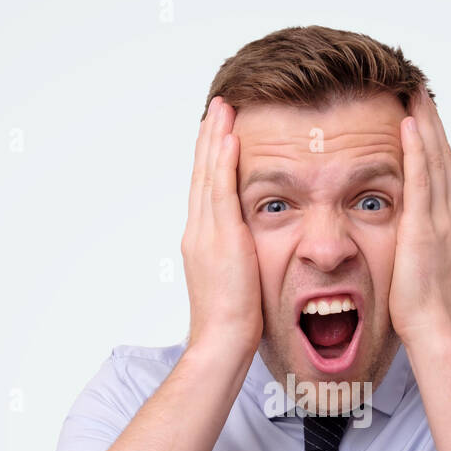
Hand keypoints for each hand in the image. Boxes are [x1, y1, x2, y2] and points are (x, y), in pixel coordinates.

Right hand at [181, 96, 262, 359]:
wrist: (222, 342)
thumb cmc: (233, 325)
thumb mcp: (237, 283)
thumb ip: (240, 261)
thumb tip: (252, 254)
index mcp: (202, 242)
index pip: (205, 190)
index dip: (210, 160)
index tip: (218, 134)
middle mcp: (198, 232)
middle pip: (201, 174)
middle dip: (208, 139)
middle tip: (217, 108)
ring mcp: (205, 233)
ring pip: (207, 174)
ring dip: (215, 139)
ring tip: (223, 109)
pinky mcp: (220, 238)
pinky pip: (220, 190)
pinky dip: (223, 161)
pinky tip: (230, 137)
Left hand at [389, 87, 450, 349]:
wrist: (437, 331)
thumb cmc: (427, 313)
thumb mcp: (425, 271)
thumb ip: (422, 251)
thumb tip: (412, 246)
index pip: (442, 173)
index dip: (433, 142)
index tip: (423, 117)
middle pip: (442, 156)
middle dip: (431, 121)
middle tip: (420, 89)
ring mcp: (442, 220)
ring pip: (434, 159)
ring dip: (424, 123)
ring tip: (414, 92)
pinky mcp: (424, 227)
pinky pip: (420, 178)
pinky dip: (416, 148)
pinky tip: (407, 123)